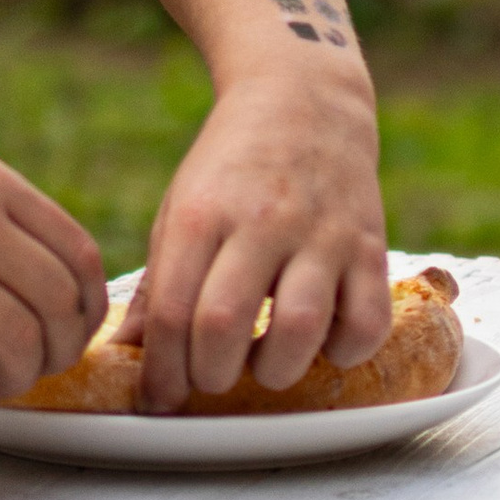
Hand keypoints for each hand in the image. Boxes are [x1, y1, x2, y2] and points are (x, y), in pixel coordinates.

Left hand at [122, 72, 389, 411]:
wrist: (304, 100)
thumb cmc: (232, 168)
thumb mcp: (181, 210)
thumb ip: (161, 286)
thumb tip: (130, 353)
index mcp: (202, 214)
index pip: (174, 312)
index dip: (163, 372)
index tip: (162, 398)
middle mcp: (262, 222)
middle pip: (225, 325)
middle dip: (212, 376)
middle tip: (213, 379)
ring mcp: (321, 233)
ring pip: (300, 328)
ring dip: (277, 369)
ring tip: (267, 364)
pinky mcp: (369, 244)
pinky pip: (367, 320)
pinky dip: (345, 351)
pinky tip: (324, 343)